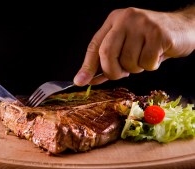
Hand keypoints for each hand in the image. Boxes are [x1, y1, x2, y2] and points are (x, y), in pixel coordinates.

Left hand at [74, 6, 194, 85]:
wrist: (184, 28)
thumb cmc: (150, 41)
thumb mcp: (126, 48)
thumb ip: (107, 62)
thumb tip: (87, 80)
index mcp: (114, 20)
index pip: (95, 45)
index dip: (87, 66)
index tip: (80, 82)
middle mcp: (126, 18)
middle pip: (107, 52)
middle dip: (112, 71)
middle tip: (122, 73)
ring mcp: (142, 24)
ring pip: (128, 61)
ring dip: (136, 68)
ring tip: (145, 57)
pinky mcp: (158, 34)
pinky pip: (147, 62)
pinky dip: (151, 66)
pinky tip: (157, 55)